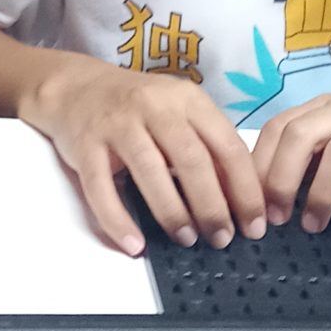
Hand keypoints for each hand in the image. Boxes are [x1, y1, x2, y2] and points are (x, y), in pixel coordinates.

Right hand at [20, 55, 265, 255]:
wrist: (75, 86)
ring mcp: (117, 123)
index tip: (255, 225)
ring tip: (187, 240)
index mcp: (187, 99)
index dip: (245, 189)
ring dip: (172, 212)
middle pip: (191, 160)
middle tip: (222, 239)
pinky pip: (101, 188)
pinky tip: (134, 244)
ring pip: (150, 172)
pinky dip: (118, 220)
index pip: (226, 145)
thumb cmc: (138, 108)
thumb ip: (206, 146)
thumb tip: (241, 199)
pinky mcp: (85, 144)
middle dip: (212, 206)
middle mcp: (154, 106)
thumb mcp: (178, 113)